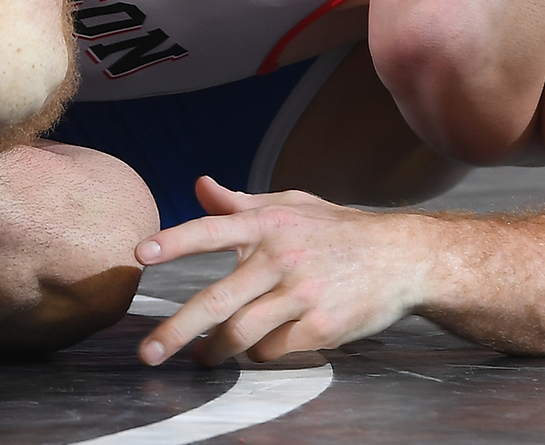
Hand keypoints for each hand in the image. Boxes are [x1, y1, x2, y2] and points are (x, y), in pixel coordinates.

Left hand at [133, 177, 423, 365]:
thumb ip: (241, 203)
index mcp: (269, 223)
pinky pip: (272, 350)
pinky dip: (258, 353)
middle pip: (216, 302)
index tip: (140, 255)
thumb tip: (199, 186)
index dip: (175, 241)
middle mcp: (281, 258)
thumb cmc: (338, 232)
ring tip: (201, 358)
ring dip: (213, 352)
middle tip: (147, 354)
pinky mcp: (321, 327)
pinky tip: (259, 347)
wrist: (403, 258)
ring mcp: (302, 295)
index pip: (212, 229)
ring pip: (240, 334)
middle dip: (176, 332)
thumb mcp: (292, 205)